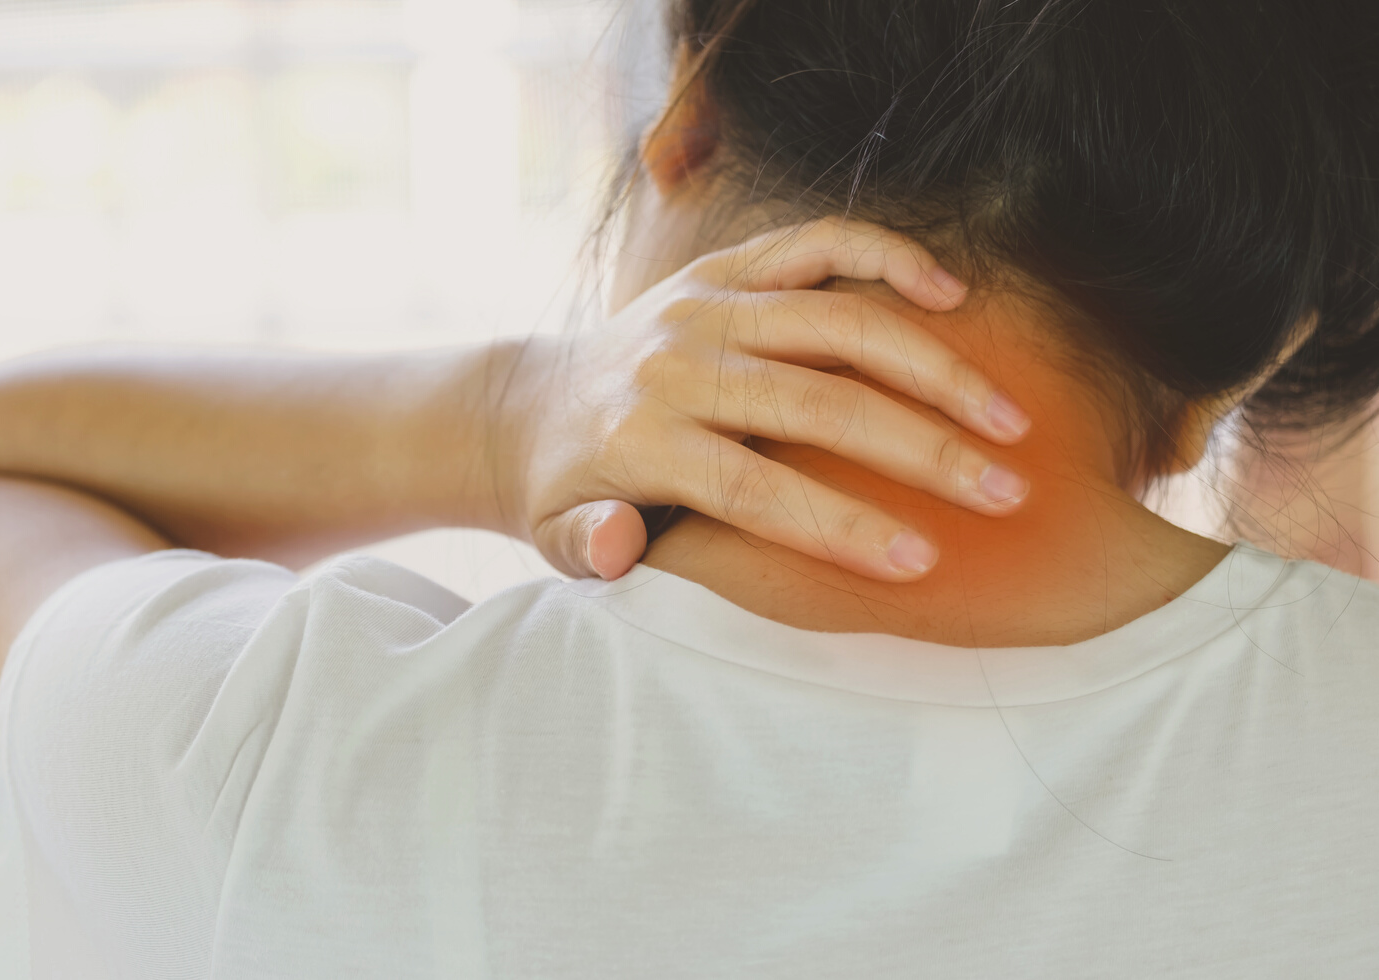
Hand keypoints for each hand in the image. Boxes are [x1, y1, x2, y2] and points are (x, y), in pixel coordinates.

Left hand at [507, 218, 1032, 581]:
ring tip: (1010, 419)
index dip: (840, 527)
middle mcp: (678, 363)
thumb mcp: (552, 534)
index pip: (755, 491)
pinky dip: (887, 257)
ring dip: (934, 368)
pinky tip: (953, 296)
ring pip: (839, 323)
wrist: (529, 404)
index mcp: (640, 439)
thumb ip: (587, 546)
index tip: (921, 561)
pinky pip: (817, 243)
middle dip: (922, 452)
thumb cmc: (562, 487)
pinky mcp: (723, 268)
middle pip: (819, 406)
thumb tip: (621, 546)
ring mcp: (705, 305)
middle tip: (1005, 493)